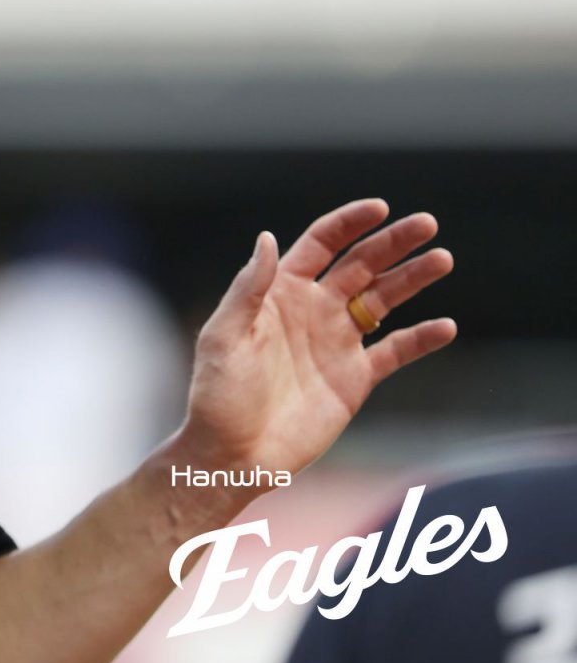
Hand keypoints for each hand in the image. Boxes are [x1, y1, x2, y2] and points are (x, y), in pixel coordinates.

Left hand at [177, 199, 455, 480]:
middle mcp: (312, 310)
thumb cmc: (217, 395)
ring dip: (413, 278)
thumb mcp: (223, 337)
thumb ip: (248, 289)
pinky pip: (395, 351)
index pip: (320, 245)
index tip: (381, 207)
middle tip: (428, 224)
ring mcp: (336, 342)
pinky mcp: (355, 378)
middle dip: (393, 242)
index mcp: (279, 293)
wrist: (233, 455)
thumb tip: (267, 238)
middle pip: (361, 264)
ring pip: (384, 299)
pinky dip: (421, 339)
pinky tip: (445, 326)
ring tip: (442, 259)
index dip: (349, 223)